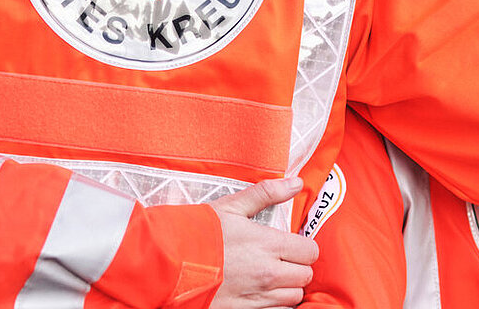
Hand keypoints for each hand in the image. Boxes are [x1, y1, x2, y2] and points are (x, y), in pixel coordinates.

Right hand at [208, 178, 316, 308]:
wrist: (168, 263)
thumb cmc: (197, 232)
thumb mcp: (231, 207)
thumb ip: (267, 193)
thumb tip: (296, 183)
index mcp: (268, 244)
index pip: (309, 251)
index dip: (302, 246)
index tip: (290, 244)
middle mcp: (268, 273)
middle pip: (305, 275)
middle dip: (297, 266)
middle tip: (280, 259)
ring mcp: (257, 295)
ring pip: (293, 296)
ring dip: (287, 286)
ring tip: (270, 276)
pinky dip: (274, 302)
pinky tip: (259, 291)